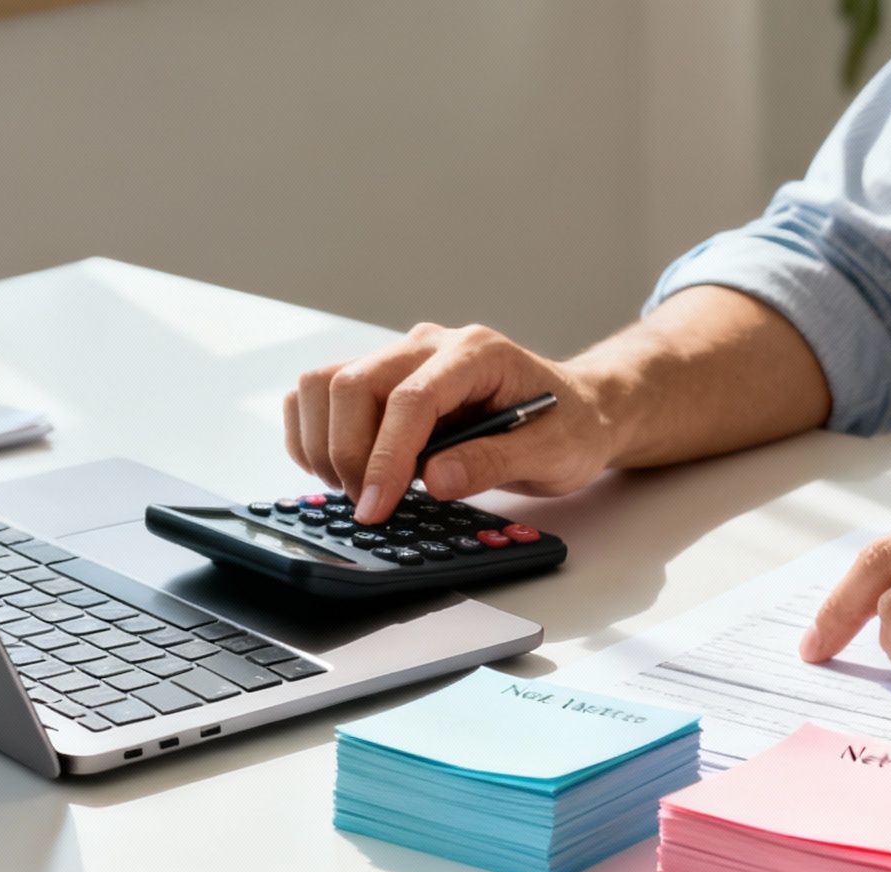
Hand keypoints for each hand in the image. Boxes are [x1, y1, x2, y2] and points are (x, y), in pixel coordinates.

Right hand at [284, 323, 617, 523]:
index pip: (410, 398)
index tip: (374, 506)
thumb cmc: (569, 428)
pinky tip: (339, 470)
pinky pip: (322, 393)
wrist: (577, 412)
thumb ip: (494, 462)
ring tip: (356, 489)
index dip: (385, 456)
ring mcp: (402, 357)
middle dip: (348, 454)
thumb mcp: (552, 453)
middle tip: (369, 507)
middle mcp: (431, 345)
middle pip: (352, 385)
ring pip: (324, 384)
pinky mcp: (383, 379)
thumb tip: (434, 478)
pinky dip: (314, 432)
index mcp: (476, 354)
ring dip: (324, 442)